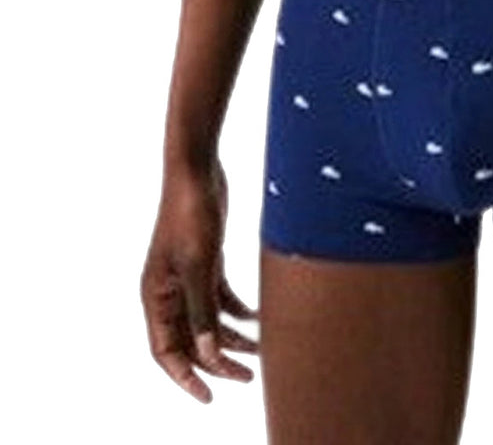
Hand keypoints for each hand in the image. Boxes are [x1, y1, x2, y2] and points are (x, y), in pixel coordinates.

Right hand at [140, 158, 259, 402]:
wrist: (197, 171)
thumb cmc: (191, 214)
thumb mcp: (199, 265)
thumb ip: (202, 310)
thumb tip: (208, 354)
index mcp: (155, 296)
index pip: (165, 351)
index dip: (185, 377)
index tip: (209, 397)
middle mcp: (168, 291)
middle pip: (190, 340)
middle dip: (217, 362)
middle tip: (248, 378)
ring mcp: (188, 277)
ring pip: (208, 321)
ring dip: (232, 338)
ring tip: (261, 353)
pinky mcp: (207, 261)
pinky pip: (220, 298)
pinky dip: (238, 311)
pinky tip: (260, 318)